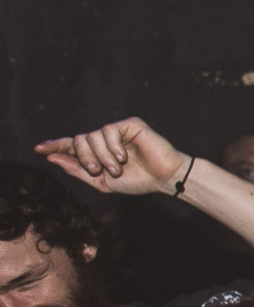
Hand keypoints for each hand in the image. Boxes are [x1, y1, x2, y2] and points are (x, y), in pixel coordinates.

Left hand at [35, 118, 189, 195]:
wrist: (163, 178)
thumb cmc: (137, 181)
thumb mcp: (102, 182)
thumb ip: (78, 170)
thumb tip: (53, 158)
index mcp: (97, 152)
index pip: (71, 145)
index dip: (55, 146)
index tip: (38, 149)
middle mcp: (104, 139)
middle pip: (79, 140)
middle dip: (84, 157)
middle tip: (96, 171)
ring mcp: (117, 130)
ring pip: (93, 136)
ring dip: (102, 156)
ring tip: (117, 168)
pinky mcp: (130, 124)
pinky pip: (108, 130)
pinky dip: (113, 146)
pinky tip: (124, 157)